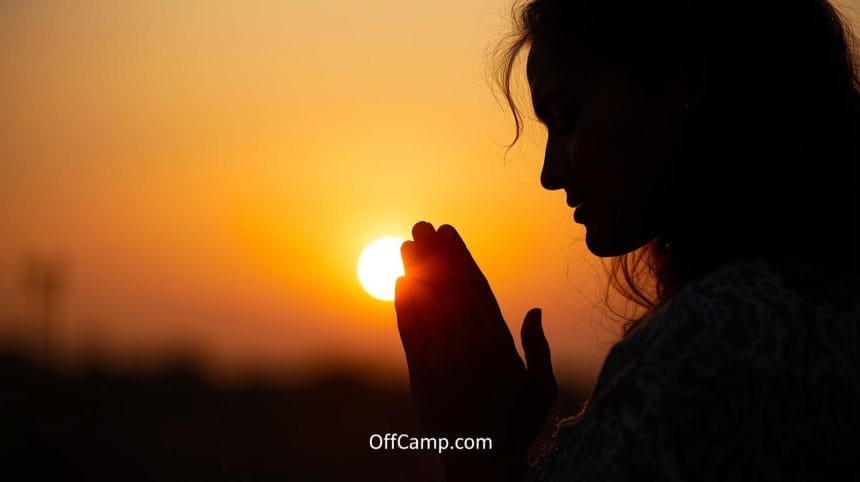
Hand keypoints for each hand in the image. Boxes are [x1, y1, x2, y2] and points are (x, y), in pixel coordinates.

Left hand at [394, 221, 556, 480]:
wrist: (482, 460)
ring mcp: (442, 358)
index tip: (449, 233)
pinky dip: (404, 305)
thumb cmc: (516, 424)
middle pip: (448, 287)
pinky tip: (398, 282)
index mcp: (498, 341)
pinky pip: (410, 332)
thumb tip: (534, 309)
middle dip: (434, 254)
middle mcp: (468, 344)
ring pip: (427, 304)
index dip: (460, 256)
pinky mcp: (421, 374)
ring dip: (415, 270)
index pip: (475, 286)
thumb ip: (537, 346)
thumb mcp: (541, 386)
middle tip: (421, 225)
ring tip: (406, 244)